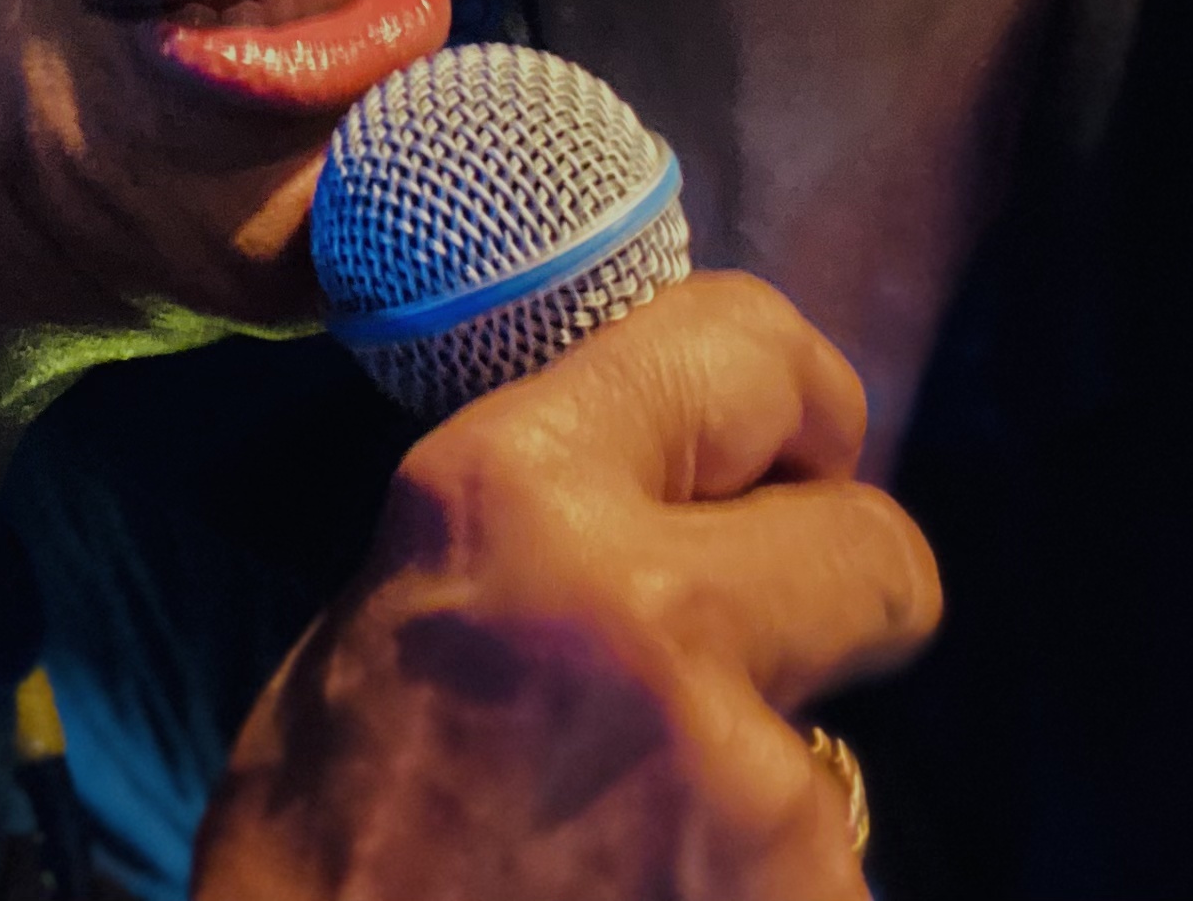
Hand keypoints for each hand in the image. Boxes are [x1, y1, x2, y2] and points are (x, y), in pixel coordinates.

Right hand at [194, 271, 940, 899]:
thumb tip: (655, 492)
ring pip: (834, 752)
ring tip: (617, 860)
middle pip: (880, 553)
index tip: (788, 457)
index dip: (795, 404)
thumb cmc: (312, 870)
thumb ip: (529, 544)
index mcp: (518, 500)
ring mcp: (751, 792)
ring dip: (758, 797)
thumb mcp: (372, 639)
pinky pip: (817, 880)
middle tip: (746, 664)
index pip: (745, 347)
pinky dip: (751, 899)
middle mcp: (653, 614)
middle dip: (836, 600)